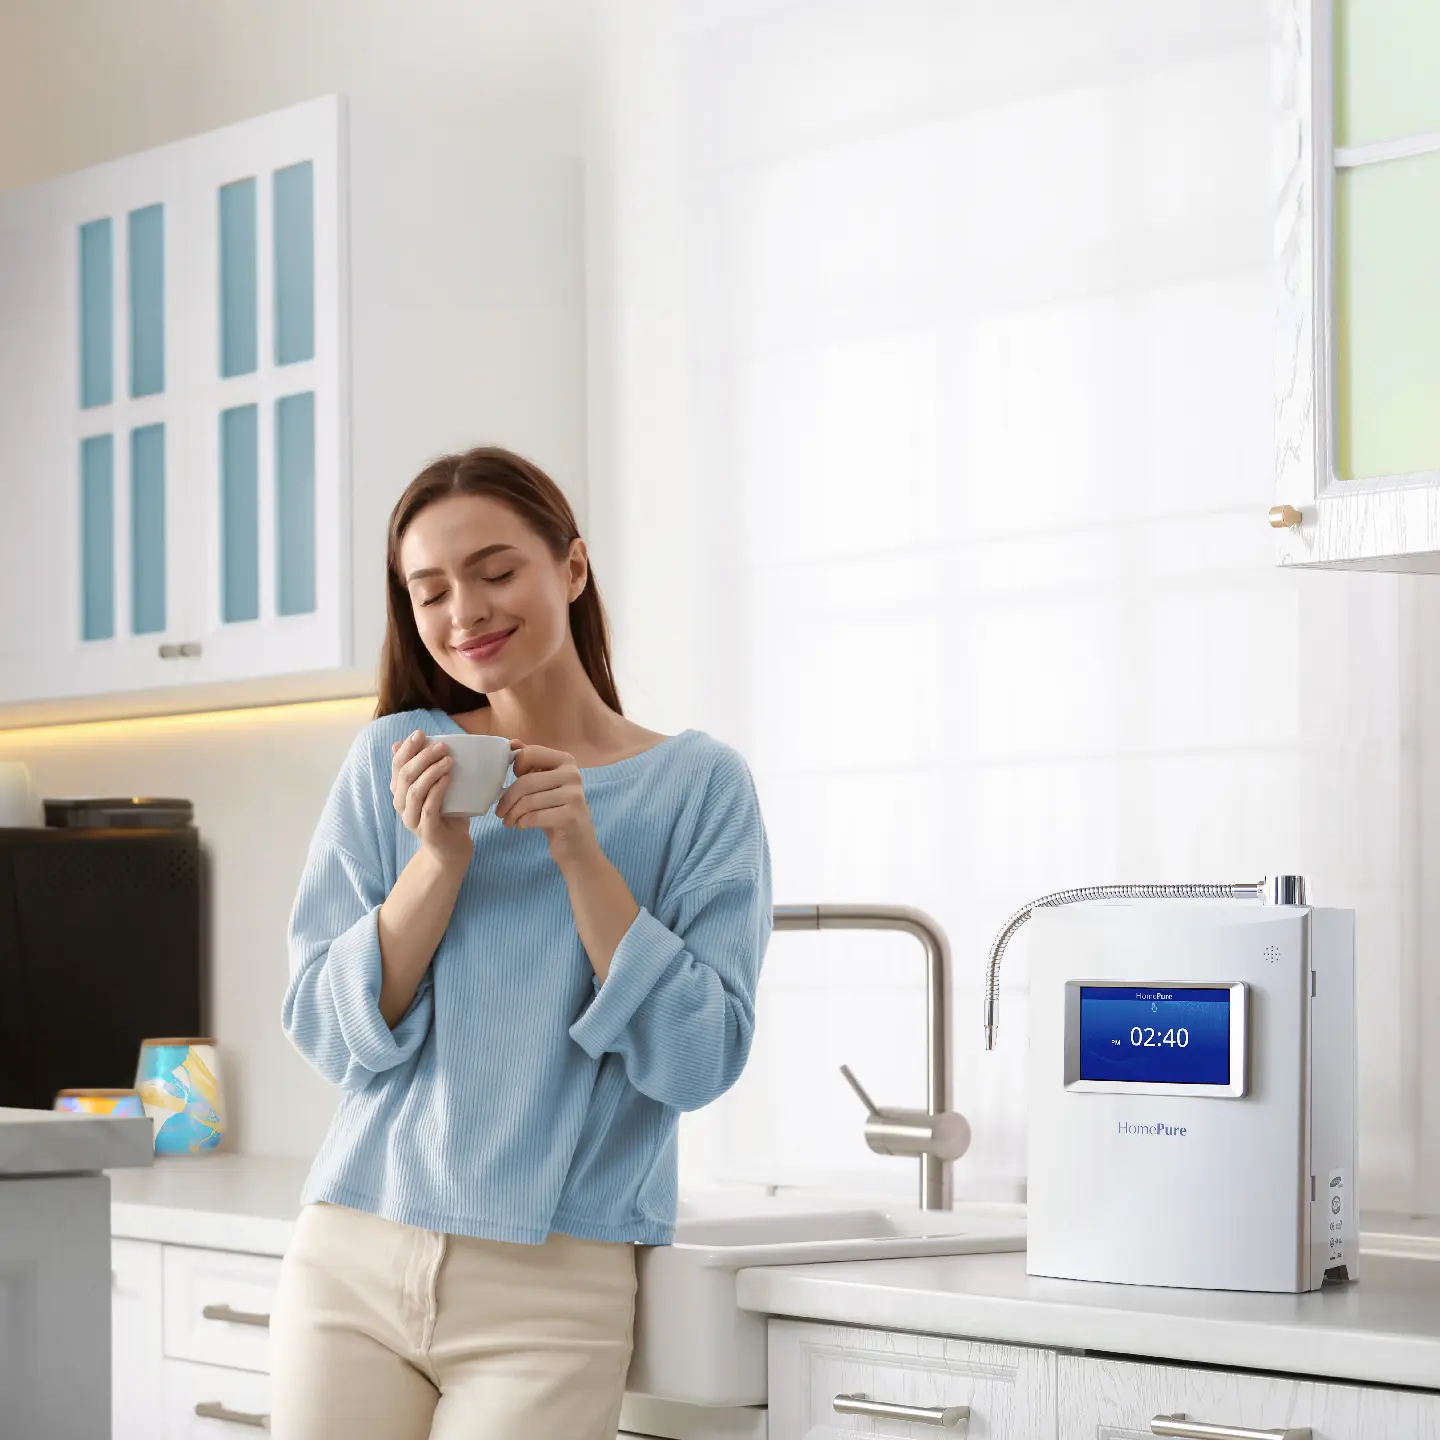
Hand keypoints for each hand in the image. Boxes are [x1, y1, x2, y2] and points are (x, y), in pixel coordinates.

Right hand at [390, 731, 472, 868]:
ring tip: (448, 760)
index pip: (397, 765)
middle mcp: (400, 804)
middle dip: (423, 756)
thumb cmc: (446, 811)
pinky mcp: (426, 830)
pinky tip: (448, 778)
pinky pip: (429, 806)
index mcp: (400, 791)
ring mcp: (411, 819)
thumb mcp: (437, 786)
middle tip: (443, 745)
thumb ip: (427, 768)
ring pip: (414, 791)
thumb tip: (412, 741)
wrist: (452, 846)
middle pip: (405, 775)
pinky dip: (438, 790)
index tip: (421, 733)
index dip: (407, 748)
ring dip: (431, 771)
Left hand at [494, 741, 597, 865]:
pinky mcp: (571, 816)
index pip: (530, 753)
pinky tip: (522, 826)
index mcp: (566, 761)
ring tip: (508, 822)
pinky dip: (522, 823)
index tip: (512, 781)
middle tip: (499, 812)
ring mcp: (574, 795)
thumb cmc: (556, 812)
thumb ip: (532, 764)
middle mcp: (573, 774)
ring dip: (512, 814)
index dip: (516, 767)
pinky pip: (534, 816)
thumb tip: (513, 743)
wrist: (577, 846)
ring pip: (528, 801)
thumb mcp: (544, 786)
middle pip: (526, 781)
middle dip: (507, 799)